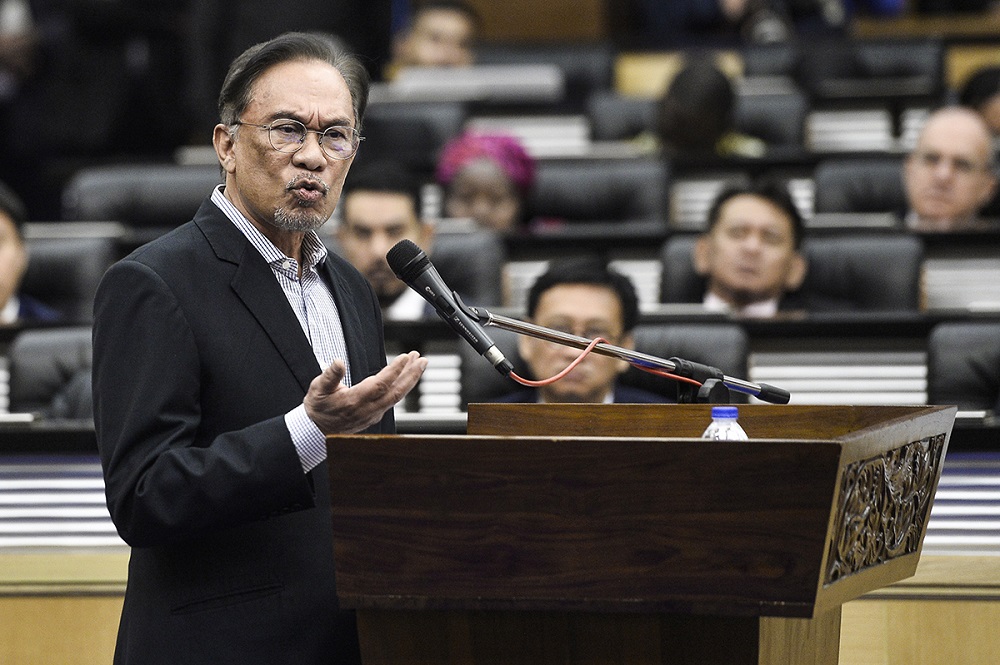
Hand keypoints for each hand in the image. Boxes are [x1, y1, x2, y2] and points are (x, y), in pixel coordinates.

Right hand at [304, 351, 426, 433]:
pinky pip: (393, 399)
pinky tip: (407, 375)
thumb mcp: (318, 389)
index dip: (394, 371)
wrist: (317, 430)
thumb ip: (330, 375)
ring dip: (409, 379)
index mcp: (354, 401)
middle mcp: (367, 410)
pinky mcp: (375, 415)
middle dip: (411, 375)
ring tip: (418, 362)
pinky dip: (402, 386)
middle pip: (396, 392)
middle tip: (422, 360)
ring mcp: (373, 414)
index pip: (380, 385)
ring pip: (397, 396)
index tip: (405, 357)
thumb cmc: (318, 407)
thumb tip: (338, 362)